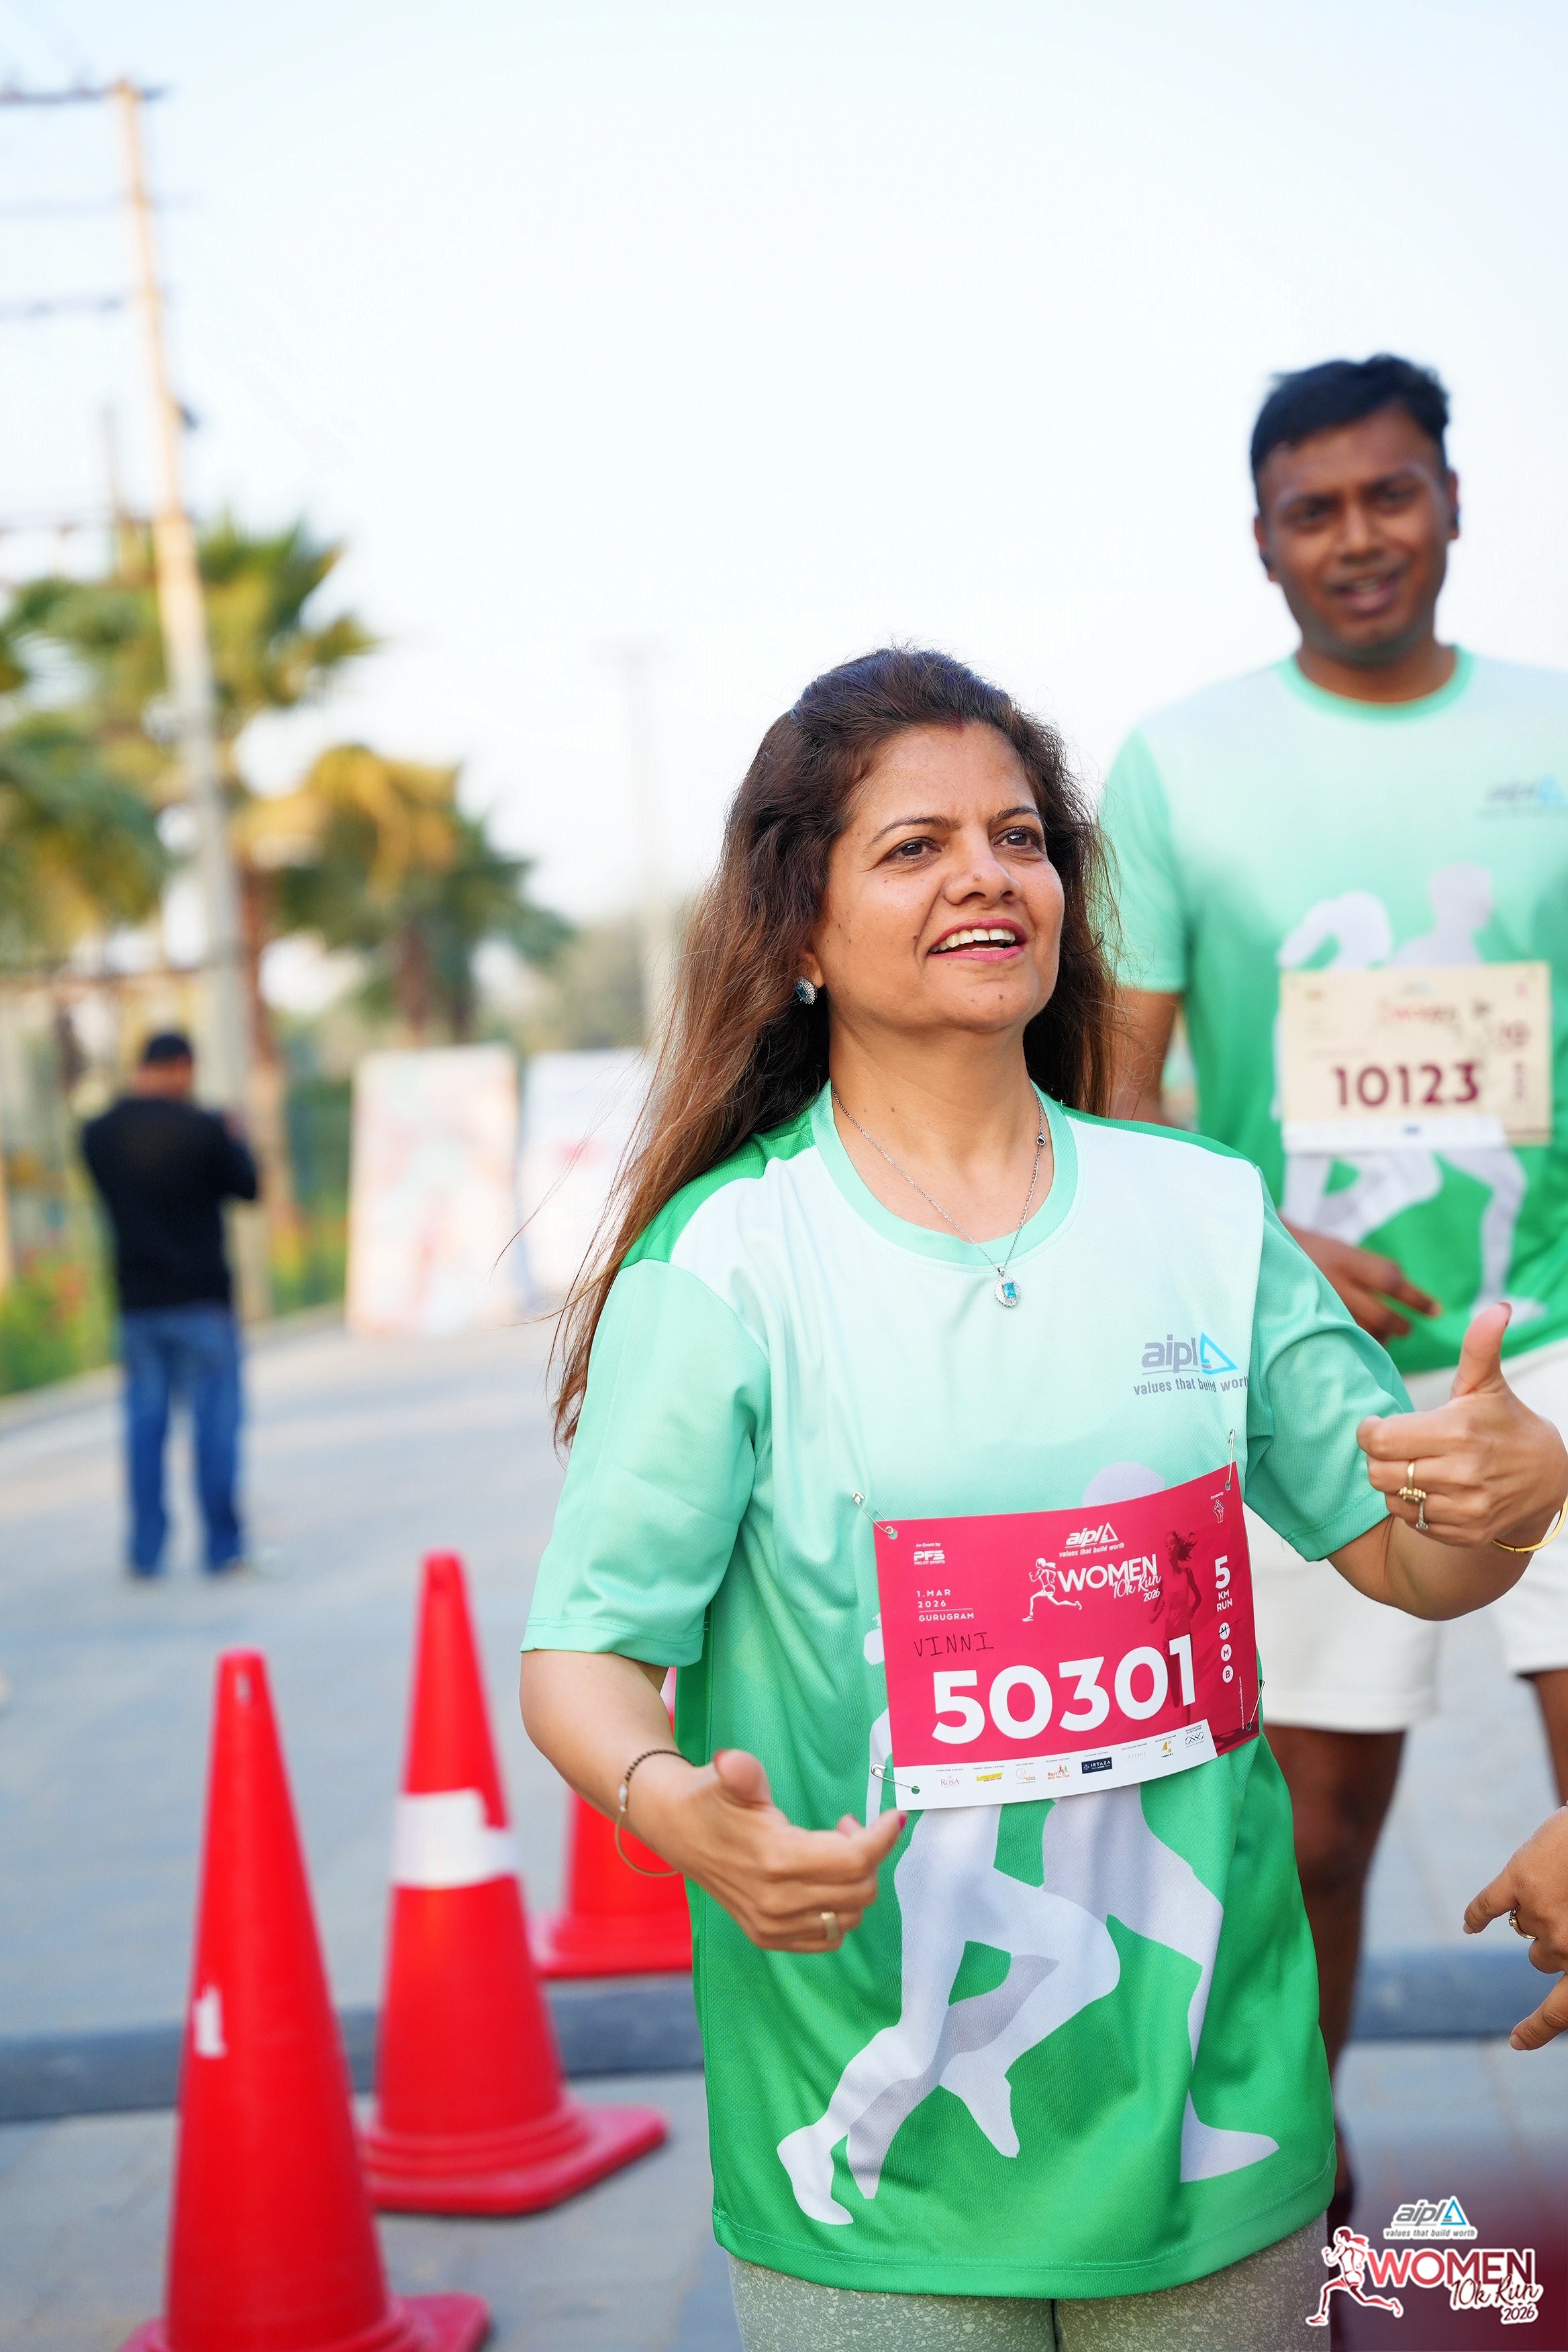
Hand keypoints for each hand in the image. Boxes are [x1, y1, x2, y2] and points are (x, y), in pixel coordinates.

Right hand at [633, 1747, 905, 1952]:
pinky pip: (828, 1937)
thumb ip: (740, 1771)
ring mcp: (772, 1925)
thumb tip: (733, 1763)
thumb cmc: (708, 1798)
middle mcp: (776, 1901)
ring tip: (834, 1849)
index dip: (882, 1837)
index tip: (893, 1816)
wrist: (675, 1829)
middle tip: (849, 1825)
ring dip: (856, 1883)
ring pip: (849, 1916)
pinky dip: (839, 1910)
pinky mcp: (768, 1937)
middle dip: (870, 1855)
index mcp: (774, 1859)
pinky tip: (824, 1880)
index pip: (854, 1860)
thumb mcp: (725, 1777)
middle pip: (861, 1890)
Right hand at [1285, 1221, 1439, 1340]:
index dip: (1417, 1299)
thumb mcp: (1344, 1249)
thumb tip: (1405, 1293)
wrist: (1264, 1252)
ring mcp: (1320, 1305)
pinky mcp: (1309, 1320)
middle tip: (1407, 1329)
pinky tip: (1360, 1339)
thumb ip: (1371, 1270)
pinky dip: (1358, 1341)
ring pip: (1363, 1333)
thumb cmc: (1313, 1252)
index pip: (1391, 1282)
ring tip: (1384, 1335)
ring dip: (1380, 1338)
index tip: (1436, 1311)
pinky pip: (1342, 1339)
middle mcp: (1334, 1283)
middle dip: (1400, 1326)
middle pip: (1381, 1315)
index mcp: (1347, 1259)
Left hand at [1357, 1306, 1567, 1550]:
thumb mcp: (1487, 1385)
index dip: (1369, 1431)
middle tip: (1396, 1447)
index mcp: (1458, 1431)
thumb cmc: (1503, 1423)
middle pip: (1378, 1472)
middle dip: (1379, 1457)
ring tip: (1416, 1466)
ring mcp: (1465, 1507)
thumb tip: (1498, 1308)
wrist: (1546, 1477)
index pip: (1379, 1441)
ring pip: (1393, 1498)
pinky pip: (1412, 1521)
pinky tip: (1432, 1489)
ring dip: (1395, 1482)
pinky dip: (1413, 1506)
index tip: (1378, 1424)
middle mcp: (1462, 1473)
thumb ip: (1480, 1347)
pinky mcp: (1466, 1533)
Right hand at [1463, 1807, 1567, 2047]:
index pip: (1560, 2011)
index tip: (1515, 2042)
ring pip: (1523, 1927)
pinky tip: (1470, 1926)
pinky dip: (1477, 1916)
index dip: (1535, 2029)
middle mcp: (1564, 1946)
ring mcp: (1540, 1913)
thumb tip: (1560, 1955)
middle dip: (1553, 1939)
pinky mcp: (1519, 1881)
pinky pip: (1487, 1905)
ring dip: (1536, 1911)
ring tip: (1562, 1879)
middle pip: (1542, 1956)